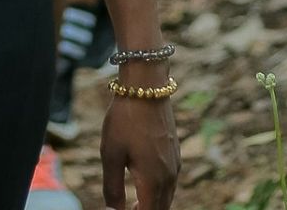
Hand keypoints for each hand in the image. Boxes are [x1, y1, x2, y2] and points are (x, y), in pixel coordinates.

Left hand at [101, 94, 178, 208]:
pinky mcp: (175, 155)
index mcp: (152, 181)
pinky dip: (158, 193)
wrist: (146, 88)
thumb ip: (112, 188)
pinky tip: (143, 185)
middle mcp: (169, 177)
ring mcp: (175, 165)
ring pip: (166, 198)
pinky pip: (169, 184)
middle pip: (160, 209)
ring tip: (131, 206)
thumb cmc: (125, 120)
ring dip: (151, 206)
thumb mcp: (111, 155)